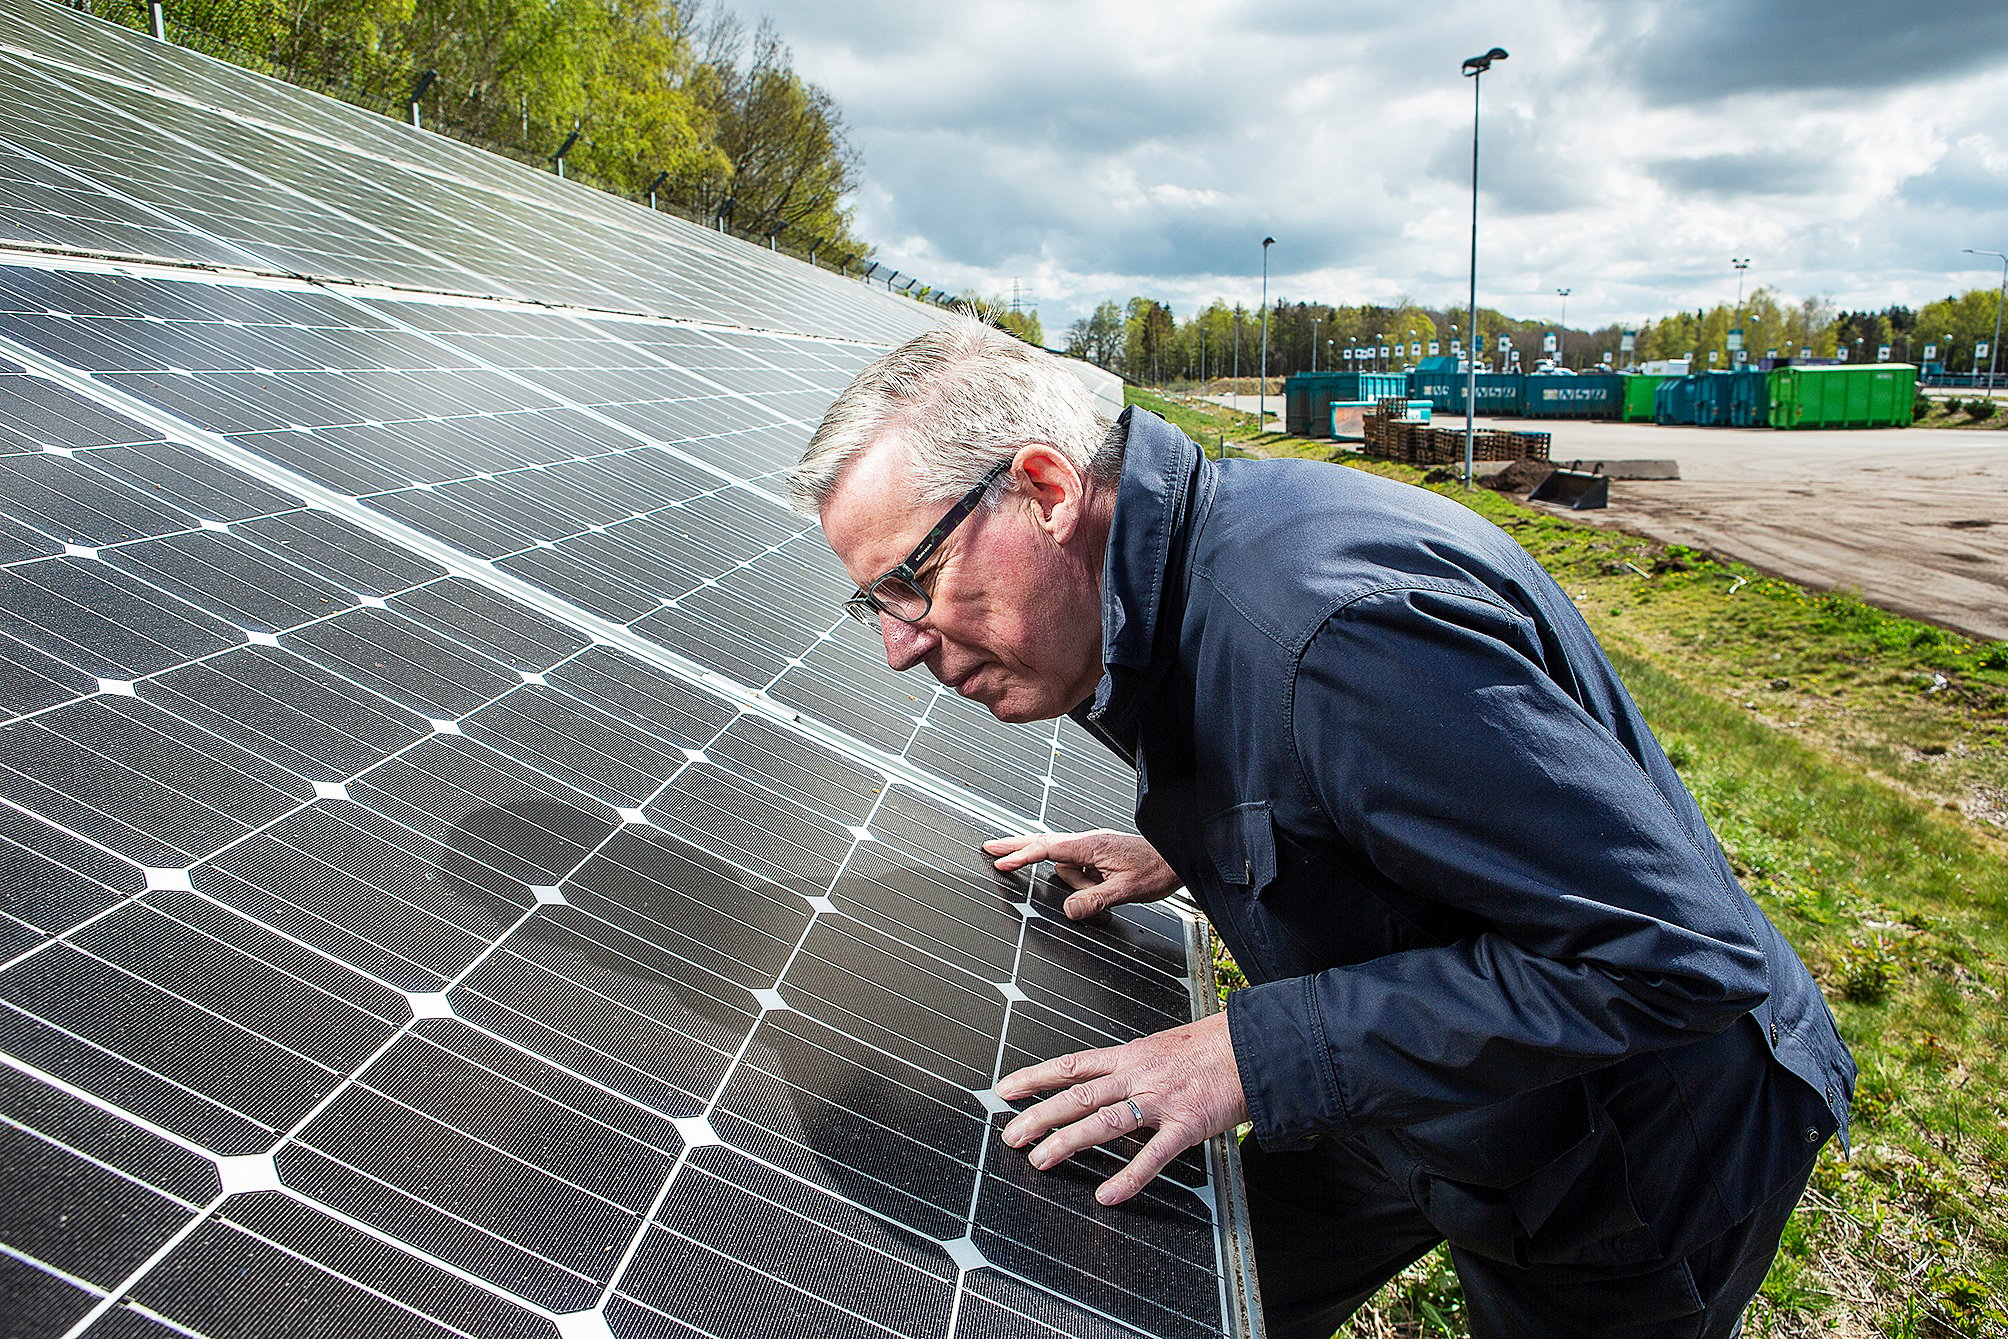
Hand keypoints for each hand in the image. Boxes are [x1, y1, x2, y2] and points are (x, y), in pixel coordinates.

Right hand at [983, 829, 1178, 920]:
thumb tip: (1068, 911)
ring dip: (1076, 882)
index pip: (1047, 848)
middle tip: (990, 847)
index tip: (1000, 861)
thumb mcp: (1126, 891)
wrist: (1178, 859)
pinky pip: (1078, 868)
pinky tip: (1102, 889)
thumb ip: (1095, 900)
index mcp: (1091, 845)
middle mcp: (1089, 842)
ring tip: (1106, 892)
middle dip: (1016, 846)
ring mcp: (1093, 848)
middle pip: (1043, 842)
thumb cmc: (1157, 870)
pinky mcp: (1099, 855)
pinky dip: (1079, 879)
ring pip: (1066, 864)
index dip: (1021, 856)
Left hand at [995, 1013, 1247, 1205]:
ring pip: (1103, 1121)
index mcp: (1130, 1055)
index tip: (1005, 1090)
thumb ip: (1134, 1065)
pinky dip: (1128, 1177)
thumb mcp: (1163, 1045)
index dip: (1036, 1078)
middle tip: (1011, 1135)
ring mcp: (1160, 1100)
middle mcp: (1137, 1075)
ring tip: (1040, 1159)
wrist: (1254, 1044)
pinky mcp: (1186, 1125)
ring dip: (1068, 1141)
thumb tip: (1107, 1079)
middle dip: (1039, 1115)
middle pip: (1078, 1095)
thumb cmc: (1212, 1045)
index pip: (1072, 1065)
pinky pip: (1152, 1156)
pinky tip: (1107, 1195)